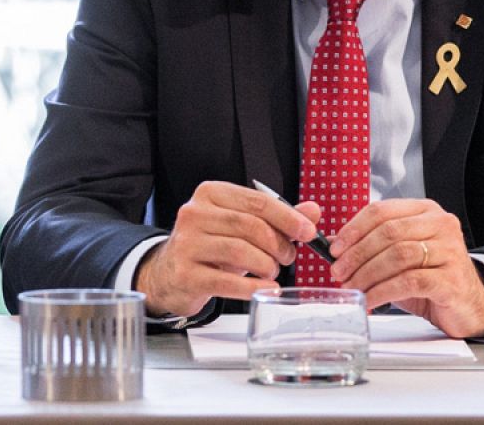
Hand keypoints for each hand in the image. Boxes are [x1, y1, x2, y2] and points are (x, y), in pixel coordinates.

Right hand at [135, 181, 320, 317]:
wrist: (171, 273)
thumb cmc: (212, 246)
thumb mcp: (242, 226)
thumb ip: (277, 218)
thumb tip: (312, 212)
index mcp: (210, 194)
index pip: (257, 201)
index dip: (287, 217)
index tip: (308, 232)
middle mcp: (194, 214)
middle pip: (250, 225)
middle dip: (278, 244)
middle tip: (289, 257)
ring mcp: (187, 244)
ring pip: (240, 251)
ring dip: (267, 265)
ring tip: (272, 272)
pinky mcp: (185, 273)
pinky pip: (226, 282)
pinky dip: (253, 287)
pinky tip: (266, 288)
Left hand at [327, 199, 483, 338]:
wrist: (467, 304)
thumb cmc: (430, 277)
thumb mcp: (398, 256)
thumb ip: (370, 245)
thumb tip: (332, 244)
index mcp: (425, 211)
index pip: (382, 211)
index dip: (353, 229)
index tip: (335, 248)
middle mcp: (441, 225)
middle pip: (388, 233)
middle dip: (357, 254)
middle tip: (338, 271)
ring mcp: (450, 251)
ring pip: (398, 256)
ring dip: (367, 274)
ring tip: (352, 287)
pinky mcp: (452, 279)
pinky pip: (409, 282)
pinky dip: (383, 291)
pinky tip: (370, 300)